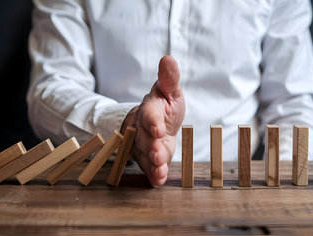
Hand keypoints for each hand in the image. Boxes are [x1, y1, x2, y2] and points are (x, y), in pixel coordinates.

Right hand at [121, 56, 184, 186]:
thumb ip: (169, 78)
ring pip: (144, 155)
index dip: (152, 122)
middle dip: (150, 147)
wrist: (156, 122)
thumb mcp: (170, 90)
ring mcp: (144, 144)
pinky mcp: (148, 159)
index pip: (149, 114)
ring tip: (160, 171)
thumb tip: (168, 58)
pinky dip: (152, 175)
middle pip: (144, 138)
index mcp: (149, 109)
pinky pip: (148, 167)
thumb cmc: (164, 104)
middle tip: (157, 154)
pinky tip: (158, 180)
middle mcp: (142, 128)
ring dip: (152, 164)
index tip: (158, 129)